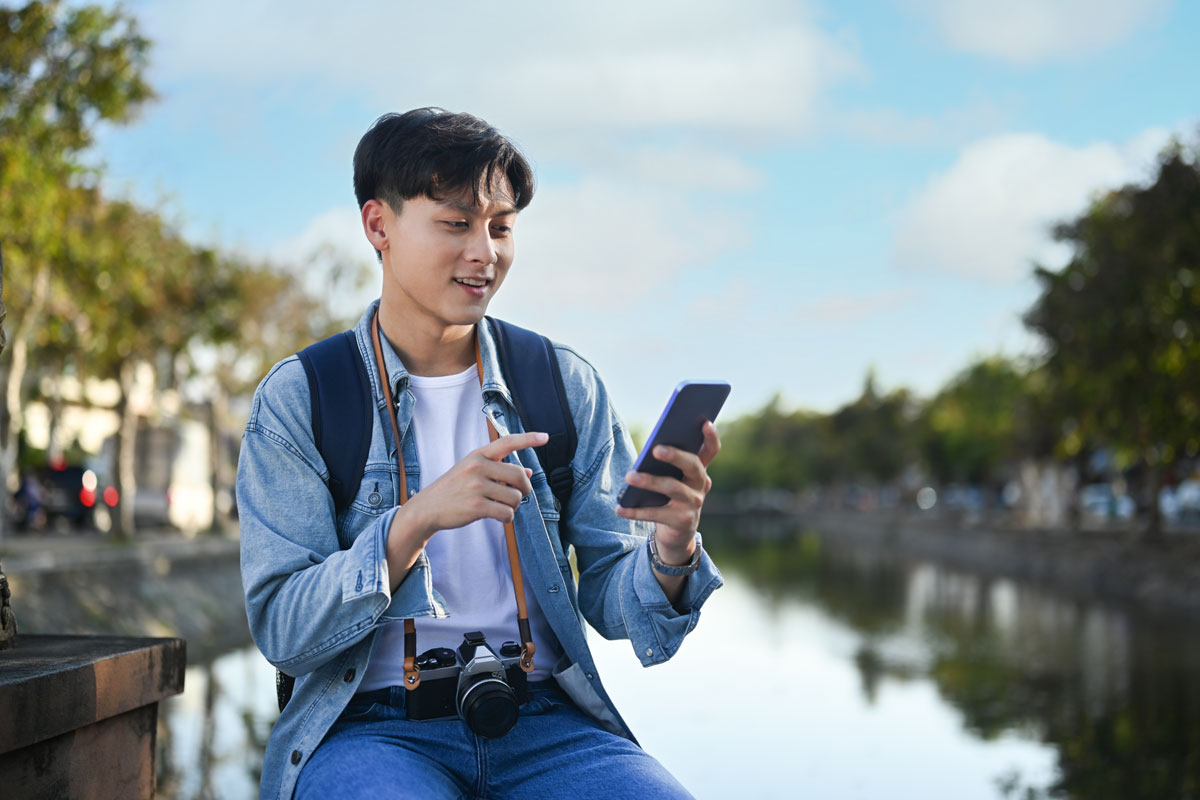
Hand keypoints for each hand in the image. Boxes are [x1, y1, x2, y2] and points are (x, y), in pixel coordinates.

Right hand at [385, 431, 545, 589]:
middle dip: (524, 489)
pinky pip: (507, 513)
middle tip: (518, 495)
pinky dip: (507, 517)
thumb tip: (528, 473)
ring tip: (502, 507)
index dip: (528, 439)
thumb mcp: (473, 473)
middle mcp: (477, 466)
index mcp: (478, 455)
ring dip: (514, 506)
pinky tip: (498, 516)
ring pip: (515, 497)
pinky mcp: (476, 506)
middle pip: (519, 475)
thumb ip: (499, 470)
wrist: (427, 508)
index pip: (507, 442)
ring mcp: (476, 486)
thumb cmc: (454, 489)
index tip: (545, 437)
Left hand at [616, 421, 720, 564]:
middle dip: (675, 455)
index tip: (704, 422)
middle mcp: (701, 485)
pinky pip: (655, 514)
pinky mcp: (682, 521)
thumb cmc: (669, 497)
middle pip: (692, 465)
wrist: (676, 533)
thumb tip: (649, 450)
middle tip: (655, 449)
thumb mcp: (673, 478)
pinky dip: (635, 511)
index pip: (711, 450)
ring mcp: (694, 504)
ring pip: (672, 487)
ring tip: (630, 476)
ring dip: (649, 481)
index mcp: (699, 469)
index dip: (711, 436)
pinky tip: (619, 508)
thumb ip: (667, 464)